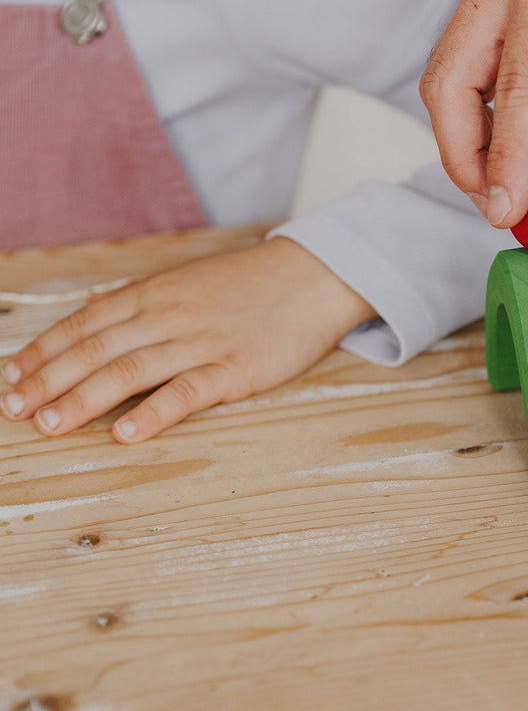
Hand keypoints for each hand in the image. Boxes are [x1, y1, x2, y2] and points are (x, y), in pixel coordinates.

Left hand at [0, 238, 374, 441]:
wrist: (315, 277)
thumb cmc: (253, 283)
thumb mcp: (189, 280)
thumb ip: (140, 298)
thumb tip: (91, 307)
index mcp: (156, 294)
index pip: (85, 323)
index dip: (44, 351)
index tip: (12, 376)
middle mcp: (170, 315)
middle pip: (96, 349)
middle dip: (48, 380)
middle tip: (13, 409)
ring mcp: (202, 343)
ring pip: (129, 371)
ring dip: (83, 399)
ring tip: (50, 426)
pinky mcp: (236, 369)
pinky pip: (187, 392)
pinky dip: (152, 413)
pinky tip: (124, 433)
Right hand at [420, 0, 527, 230]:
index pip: (518, 85)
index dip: (508, 157)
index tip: (510, 212)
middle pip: (451, 81)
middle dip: (467, 157)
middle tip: (501, 210)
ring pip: (445, 80)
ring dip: (465, 144)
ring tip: (508, 189)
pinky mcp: (483, 0)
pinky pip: (459, 70)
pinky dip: (475, 120)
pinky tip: (509, 153)